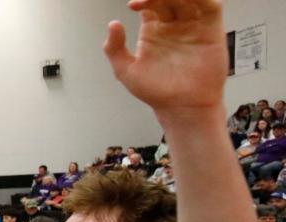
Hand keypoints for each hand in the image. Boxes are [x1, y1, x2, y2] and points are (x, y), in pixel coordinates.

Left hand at [104, 0, 226, 115]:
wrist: (182, 107)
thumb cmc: (156, 92)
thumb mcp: (126, 71)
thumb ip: (114, 49)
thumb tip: (113, 24)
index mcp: (153, 30)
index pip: (149, 4)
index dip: (143, 0)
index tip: (133, 5)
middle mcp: (173, 24)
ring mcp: (193, 25)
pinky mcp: (212, 29)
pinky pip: (210, 6)